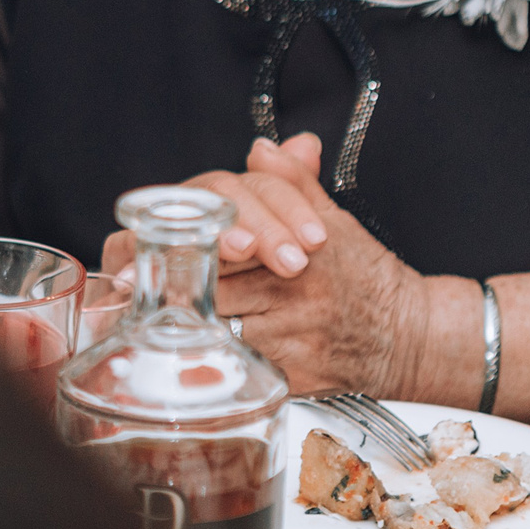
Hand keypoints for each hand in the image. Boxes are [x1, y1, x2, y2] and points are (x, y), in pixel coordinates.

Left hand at [99, 135, 434, 399]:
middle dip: (167, 291)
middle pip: (213, 290)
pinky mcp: (293, 380)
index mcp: (300, 252)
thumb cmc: (367, 278)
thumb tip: (264, 148)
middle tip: (119, 290)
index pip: (225, 248)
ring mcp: (294, 342)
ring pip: (220, 333)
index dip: (176, 253)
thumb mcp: (333, 221)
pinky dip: (211, 363)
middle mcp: (296, 298)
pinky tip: (182, 357)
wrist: (411, 339)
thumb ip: (292, 184)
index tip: (130, 261)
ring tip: (137, 322)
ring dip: (183, 328)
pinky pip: (240, 370)